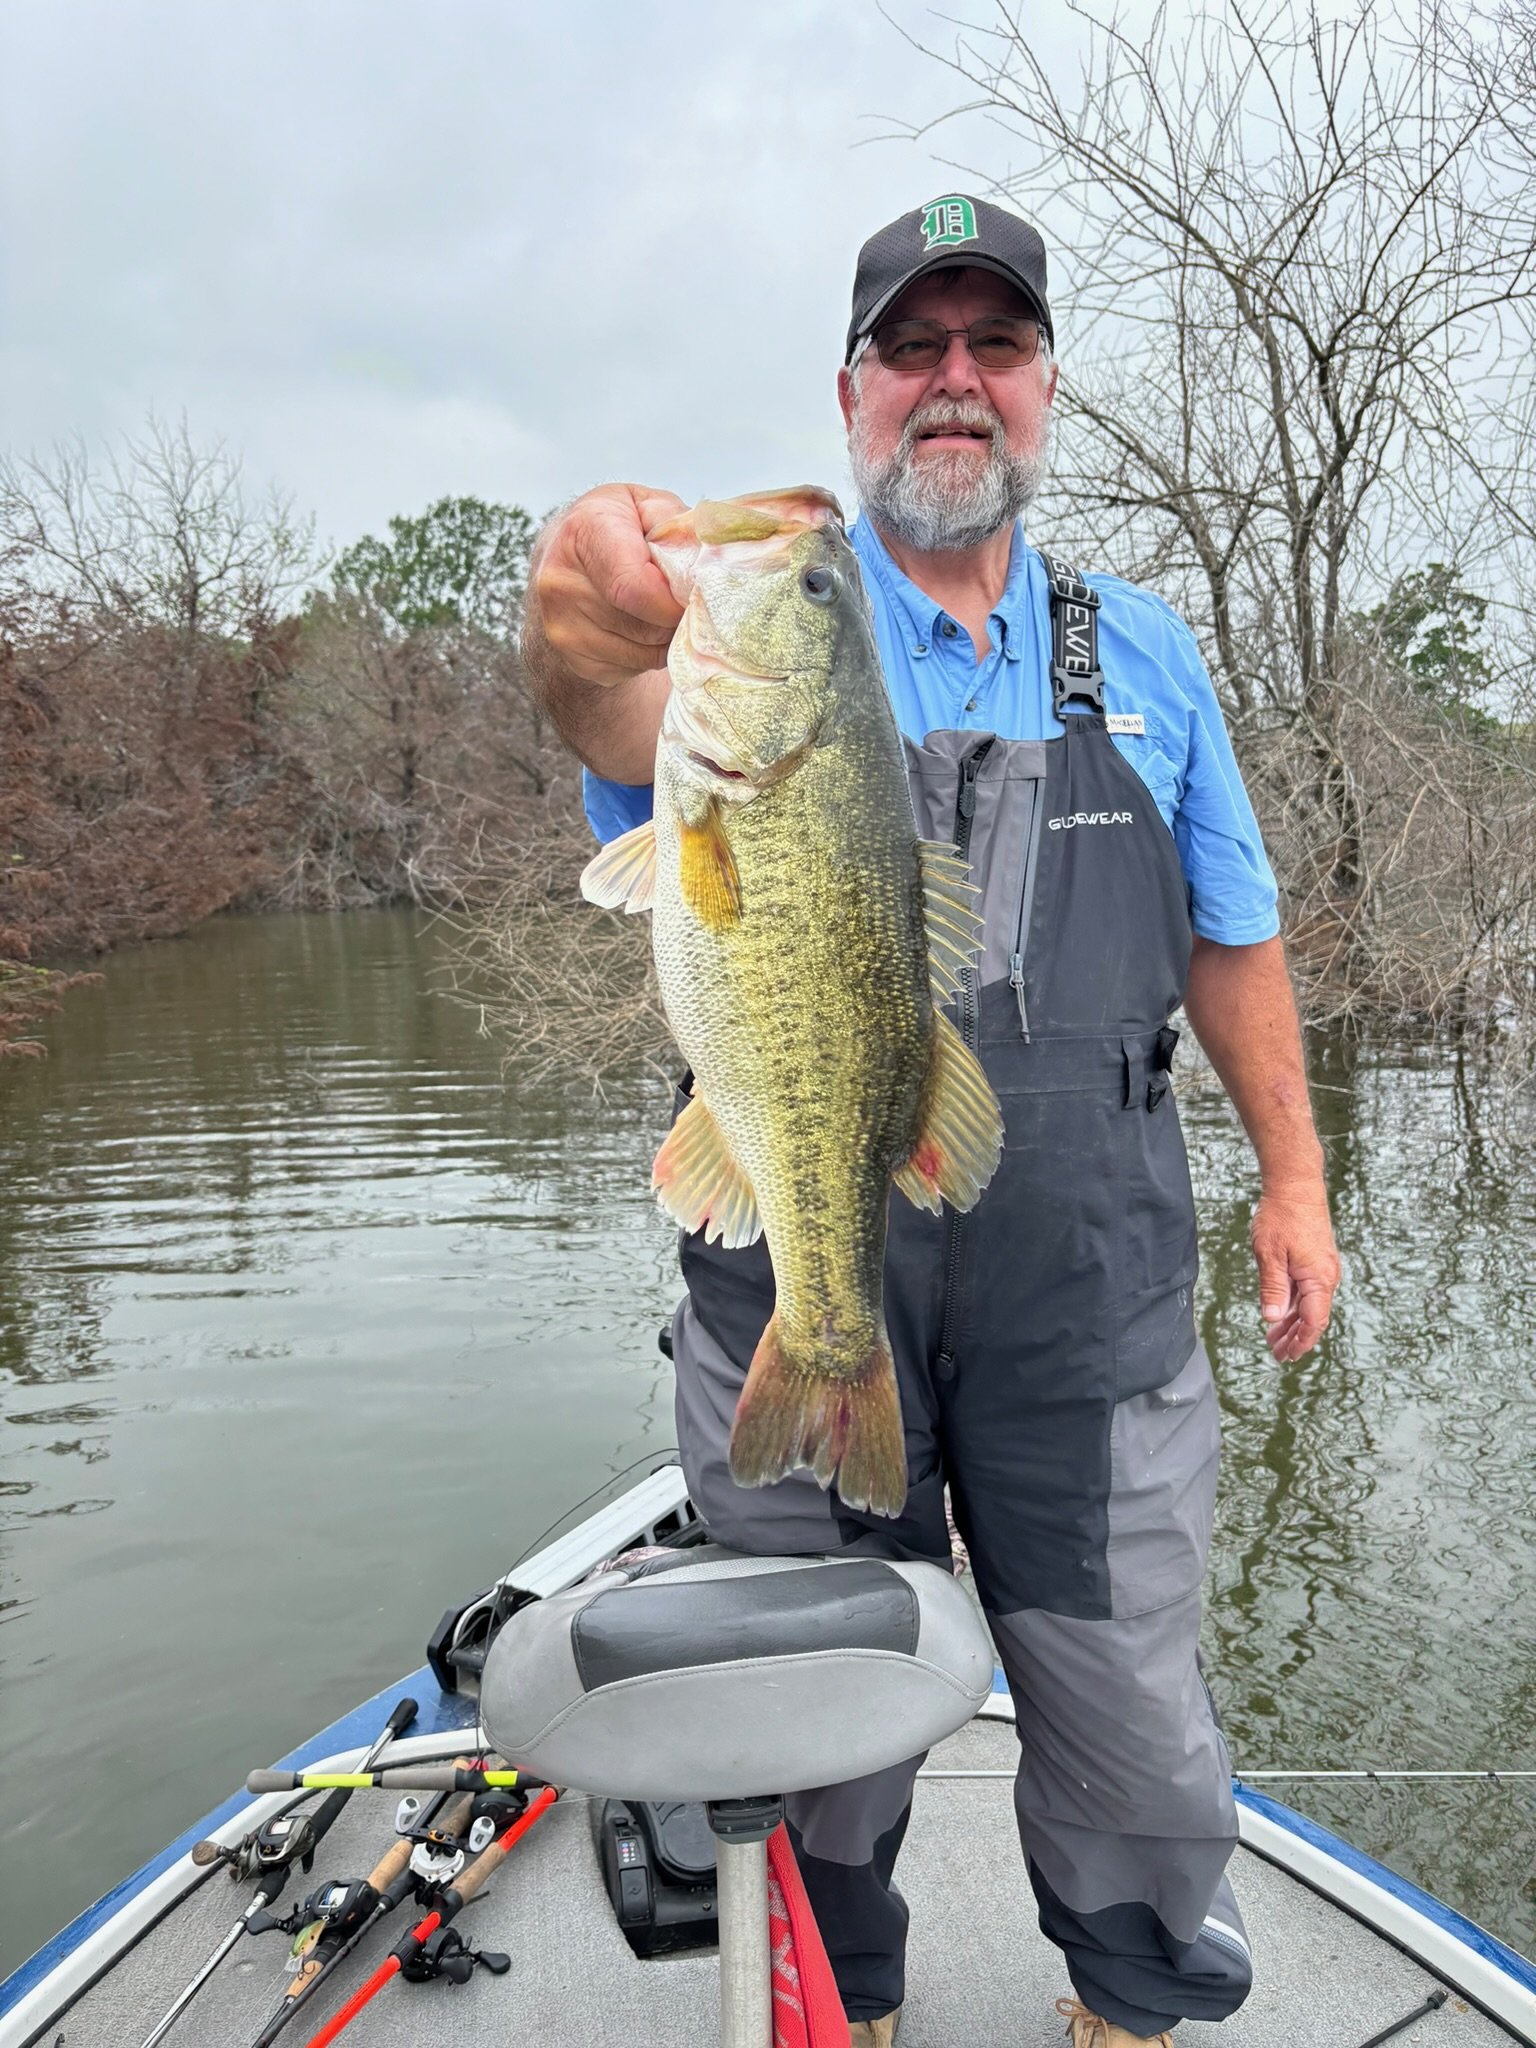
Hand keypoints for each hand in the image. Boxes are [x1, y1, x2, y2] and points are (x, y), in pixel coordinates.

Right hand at [533, 483, 686, 688]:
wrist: (568, 555)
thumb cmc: (618, 526)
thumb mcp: (648, 504)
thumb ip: (678, 525)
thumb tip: (709, 561)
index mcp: (582, 532)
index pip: (635, 587)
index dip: (675, 601)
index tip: (693, 595)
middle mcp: (561, 581)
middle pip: (646, 626)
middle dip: (675, 618)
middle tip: (683, 600)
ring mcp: (561, 626)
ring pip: (643, 653)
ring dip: (664, 638)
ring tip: (661, 610)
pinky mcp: (573, 659)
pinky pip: (631, 668)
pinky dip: (647, 653)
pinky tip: (640, 626)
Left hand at [1249, 1180, 1339, 1360]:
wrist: (1296, 1185)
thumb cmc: (1282, 1216)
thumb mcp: (1269, 1254)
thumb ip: (1272, 1288)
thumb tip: (1273, 1319)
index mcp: (1319, 1278)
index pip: (1313, 1322)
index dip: (1300, 1342)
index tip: (1286, 1357)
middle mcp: (1327, 1276)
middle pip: (1313, 1318)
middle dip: (1295, 1338)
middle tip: (1276, 1354)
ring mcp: (1323, 1268)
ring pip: (1310, 1305)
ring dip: (1293, 1323)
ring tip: (1274, 1339)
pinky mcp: (1316, 1260)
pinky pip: (1309, 1291)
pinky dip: (1294, 1305)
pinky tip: (1281, 1313)